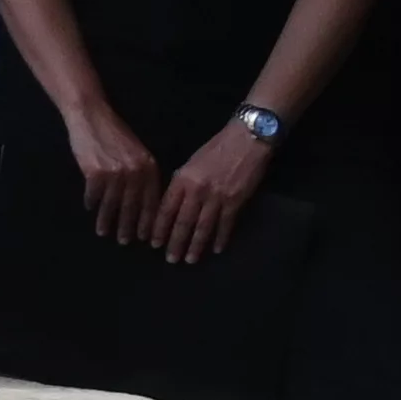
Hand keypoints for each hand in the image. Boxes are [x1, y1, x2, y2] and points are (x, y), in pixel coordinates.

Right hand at [61, 96, 161, 247]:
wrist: (92, 117)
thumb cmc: (115, 135)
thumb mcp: (137, 153)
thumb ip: (143, 174)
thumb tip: (144, 204)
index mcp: (149, 167)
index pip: (152, 201)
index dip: (148, 221)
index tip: (145, 237)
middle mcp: (135, 172)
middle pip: (132, 206)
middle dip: (129, 227)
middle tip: (125, 242)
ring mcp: (115, 173)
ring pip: (112, 204)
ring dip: (108, 220)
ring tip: (105, 232)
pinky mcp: (94, 172)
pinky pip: (93, 194)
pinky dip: (92, 203)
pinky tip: (90, 209)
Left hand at [152, 119, 273, 264]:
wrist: (246, 140)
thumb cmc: (216, 149)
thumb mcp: (191, 163)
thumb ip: (181, 184)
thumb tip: (172, 205)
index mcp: (182, 180)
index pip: (166, 209)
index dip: (159, 228)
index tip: (154, 243)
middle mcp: (197, 191)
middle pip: (183, 222)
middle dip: (175, 243)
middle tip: (170, 259)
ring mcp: (217, 197)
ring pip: (203, 227)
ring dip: (196, 245)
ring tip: (189, 260)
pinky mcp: (236, 201)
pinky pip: (226, 225)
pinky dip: (220, 238)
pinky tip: (216, 250)